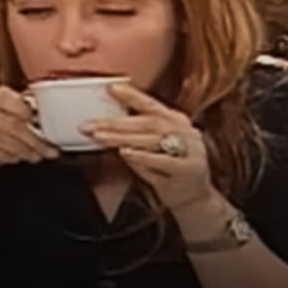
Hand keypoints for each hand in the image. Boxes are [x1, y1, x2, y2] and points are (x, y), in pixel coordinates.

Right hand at [0, 86, 58, 185]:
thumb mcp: (3, 134)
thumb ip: (20, 126)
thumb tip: (47, 128)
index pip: (1, 96)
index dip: (22, 108)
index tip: (39, 122)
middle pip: (3, 120)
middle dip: (29, 137)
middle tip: (44, 149)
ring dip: (18, 148)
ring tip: (32, 156)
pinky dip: (2, 156)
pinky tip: (13, 159)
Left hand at [83, 82, 214, 211]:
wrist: (196, 200)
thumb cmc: (170, 173)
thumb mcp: (152, 152)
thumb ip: (135, 140)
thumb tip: (107, 129)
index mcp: (177, 121)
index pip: (151, 105)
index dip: (132, 95)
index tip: (110, 87)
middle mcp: (185, 131)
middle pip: (148, 122)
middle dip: (116, 122)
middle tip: (91, 124)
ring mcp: (189, 150)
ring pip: (152, 139)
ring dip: (123, 137)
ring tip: (101, 136)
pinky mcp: (188, 169)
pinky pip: (162, 160)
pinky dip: (142, 155)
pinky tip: (126, 152)